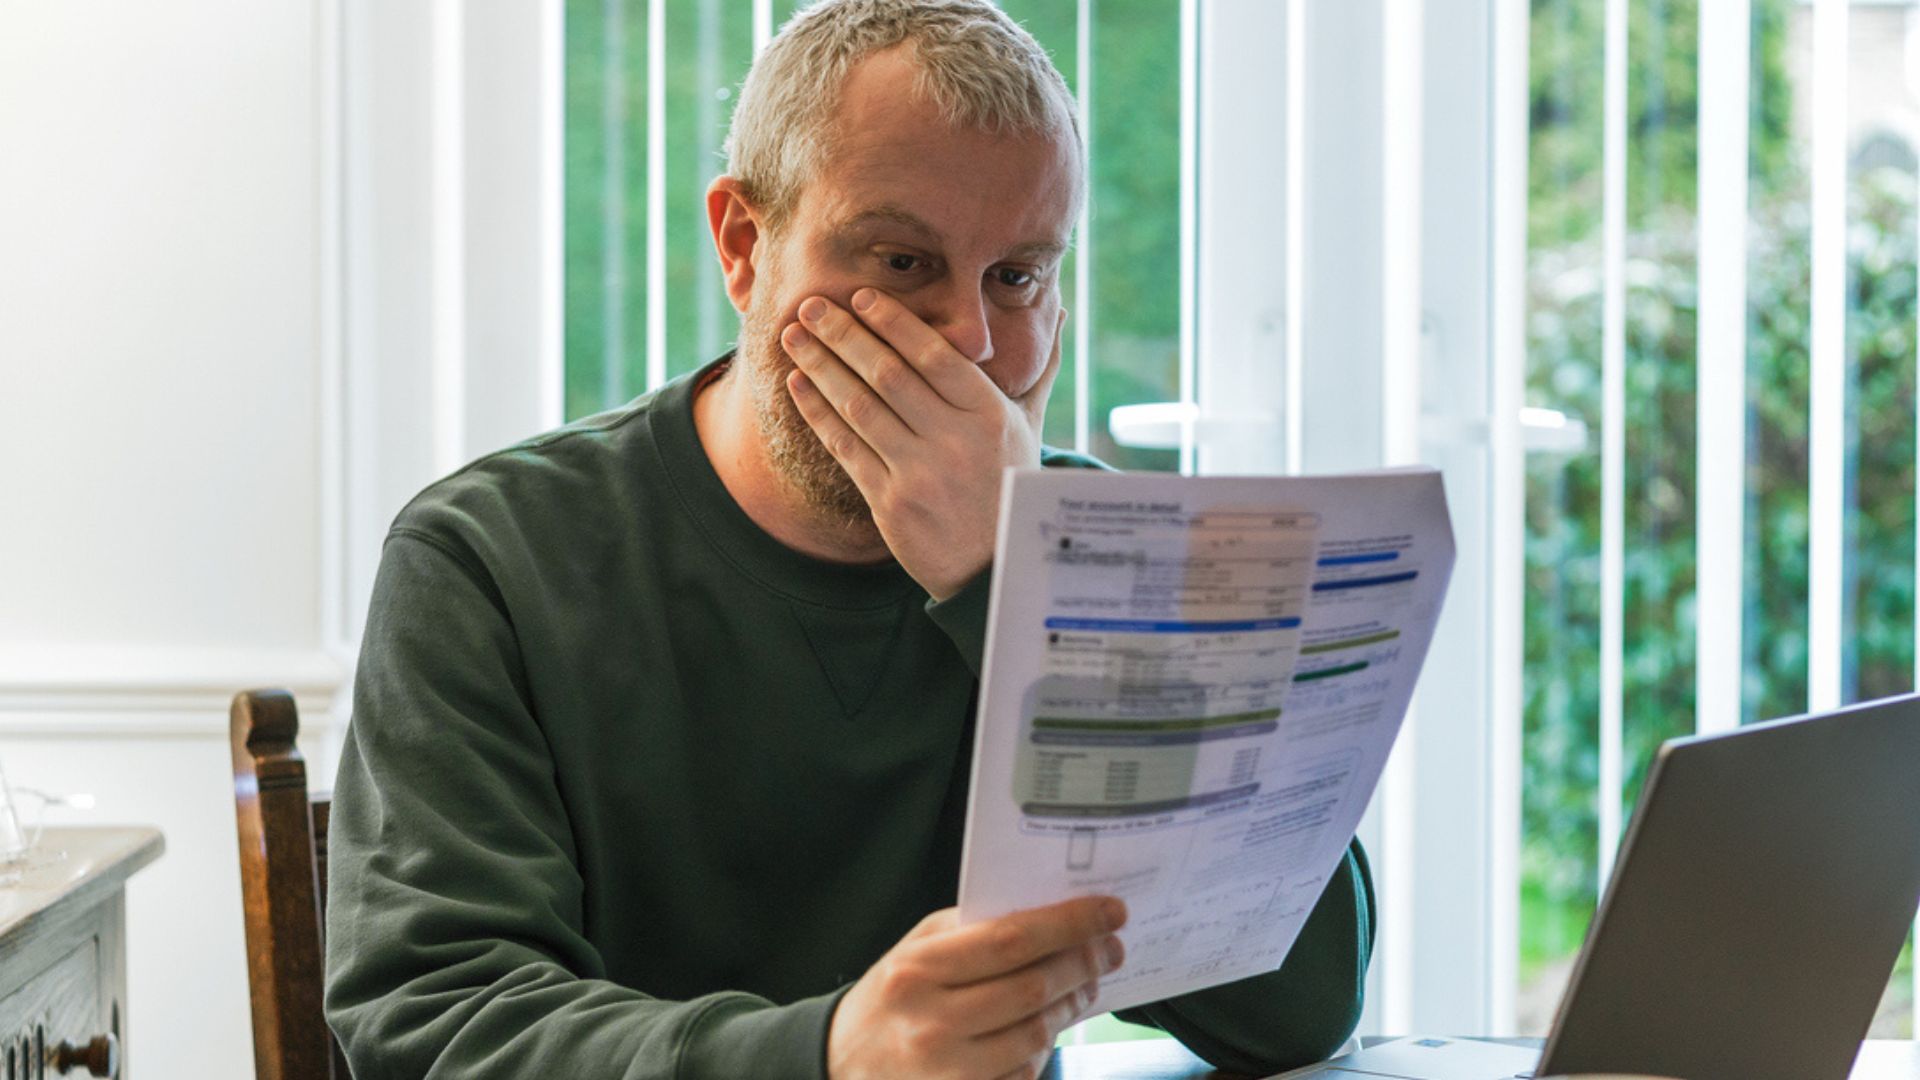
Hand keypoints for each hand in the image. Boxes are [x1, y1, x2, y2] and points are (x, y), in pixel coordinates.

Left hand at [782, 288, 1064, 599]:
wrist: (998, 569)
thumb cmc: (1014, 487)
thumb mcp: (1031, 428)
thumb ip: (1038, 370)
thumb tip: (1061, 312)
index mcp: (990, 415)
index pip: (935, 356)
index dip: (894, 322)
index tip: (861, 296)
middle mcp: (955, 441)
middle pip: (888, 375)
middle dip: (844, 335)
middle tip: (810, 305)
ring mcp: (920, 474)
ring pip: (859, 407)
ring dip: (821, 367)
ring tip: (793, 337)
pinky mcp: (890, 504)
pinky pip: (846, 448)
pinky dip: (819, 413)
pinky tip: (799, 385)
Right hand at [826, 896, 1126, 1079]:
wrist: (843, 1063)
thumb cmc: (890, 997)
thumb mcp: (916, 948)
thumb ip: (974, 929)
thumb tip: (1050, 915)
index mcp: (917, 971)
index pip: (1010, 939)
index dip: (1069, 925)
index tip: (1109, 912)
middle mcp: (931, 1024)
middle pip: (1033, 989)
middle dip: (1083, 964)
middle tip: (1109, 948)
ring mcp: (948, 1072)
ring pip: (1037, 1035)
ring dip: (1073, 1005)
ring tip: (1086, 984)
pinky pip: (1024, 1073)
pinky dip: (1044, 1047)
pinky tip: (1048, 1025)